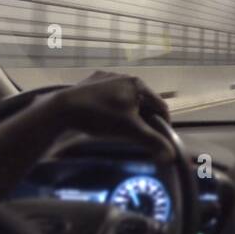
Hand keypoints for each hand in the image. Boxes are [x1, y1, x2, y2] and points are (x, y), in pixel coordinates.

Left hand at [43, 71, 173, 159]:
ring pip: (126, 97)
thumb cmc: (101, 116)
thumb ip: (153, 142)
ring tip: (122, 126)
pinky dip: (112, 105)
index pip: (160, 106)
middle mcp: (126, 76)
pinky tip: (104, 115)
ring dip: (129, 111)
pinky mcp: (92, 80)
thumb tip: (171, 157)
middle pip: (143, 101)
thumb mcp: (130, 130)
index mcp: (138, 85)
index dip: (164, 123)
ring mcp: (107, 77)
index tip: (162, 138)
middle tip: (141, 134)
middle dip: (145, 118)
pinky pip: (109, 94)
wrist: (64, 108)